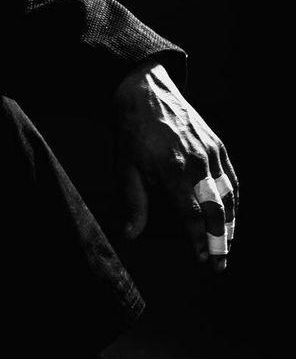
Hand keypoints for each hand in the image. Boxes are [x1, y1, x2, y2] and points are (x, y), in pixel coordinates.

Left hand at [113, 62, 237, 271]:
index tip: (203, 261)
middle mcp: (197, 162)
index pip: (191, 213)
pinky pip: (232, 179)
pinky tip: (230, 219)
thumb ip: (133, 202)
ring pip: (228, 196)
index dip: (198, 240)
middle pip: (216, 209)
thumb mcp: (124, 167)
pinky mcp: (217, 146)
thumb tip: (131, 234)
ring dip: (230, 225)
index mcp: (171, 169)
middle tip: (219, 265)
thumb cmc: (131, 133)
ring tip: (226, 248)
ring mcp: (211, 153)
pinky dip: (234, 201)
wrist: (145, 93)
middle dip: (219, 240)